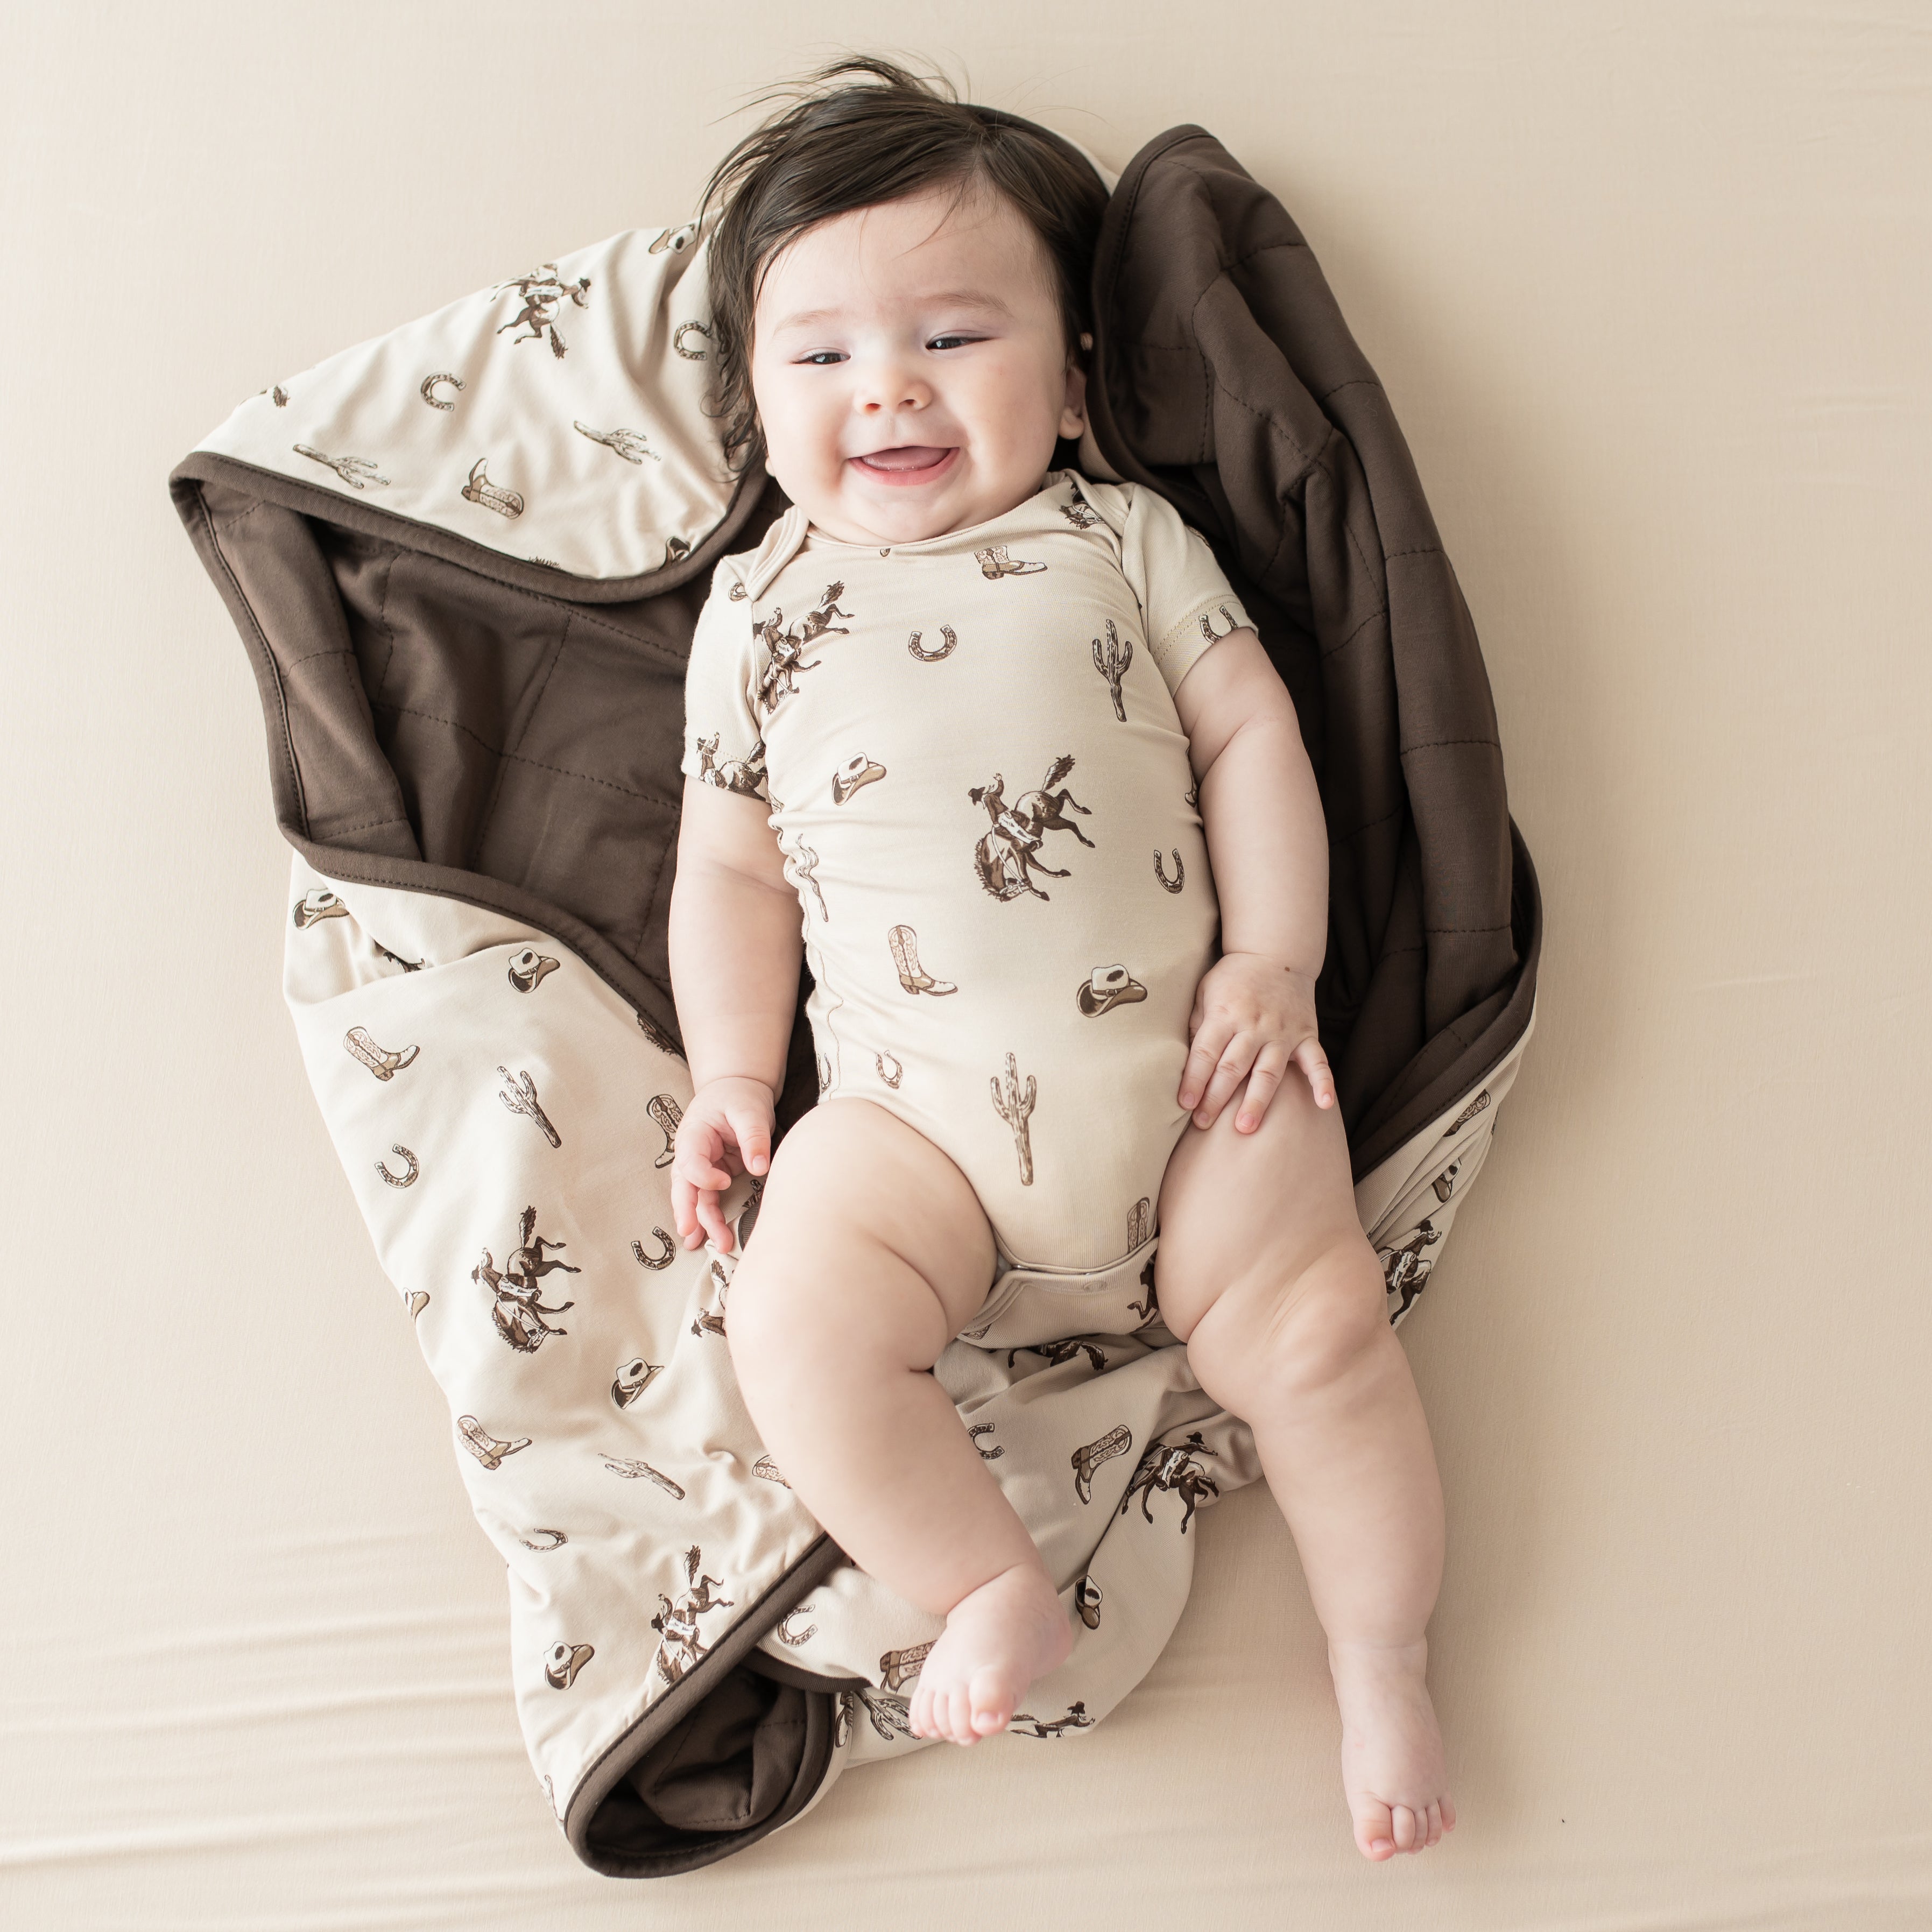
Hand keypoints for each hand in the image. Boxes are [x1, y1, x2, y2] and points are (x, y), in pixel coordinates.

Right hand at [670, 1075, 773, 1255]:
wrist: (737, 1089)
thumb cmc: (740, 1096)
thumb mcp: (749, 1110)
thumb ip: (753, 1137)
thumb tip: (760, 1168)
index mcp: (694, 1134)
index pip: (690, 1161)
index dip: (704, 1176)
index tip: (725, 1182)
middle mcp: (691, 1153)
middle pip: (683, 1185)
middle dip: (688, 1211)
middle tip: (691, 1234)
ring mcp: (700, 1166)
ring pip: (695, 1197)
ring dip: (702, 1222)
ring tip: (718, 1245)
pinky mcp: (712, 1174)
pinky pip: (706, 1199)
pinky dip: (707, 1218)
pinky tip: (707, 1239)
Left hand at [1177, 952, 1335, 1131]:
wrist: (1276, 953)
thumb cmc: (1234, 977)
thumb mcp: (1206, 991)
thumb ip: (1198, 1024)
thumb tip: (1186, 1062)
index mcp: (1225, 1014)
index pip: (1206, 1052)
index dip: (1194, 1079)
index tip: (1185, 1104)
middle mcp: (1254, 1025)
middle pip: (1233, 1066)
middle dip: (1216, 1097)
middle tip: (1203, 1123)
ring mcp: (1282, 1032)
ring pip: (1268, 1071)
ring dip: (1257, 1100)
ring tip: (1246, 1127)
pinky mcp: (1306, 1034)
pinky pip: (1317, 1061)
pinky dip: (1323, 1082)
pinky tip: (1325, 1105)